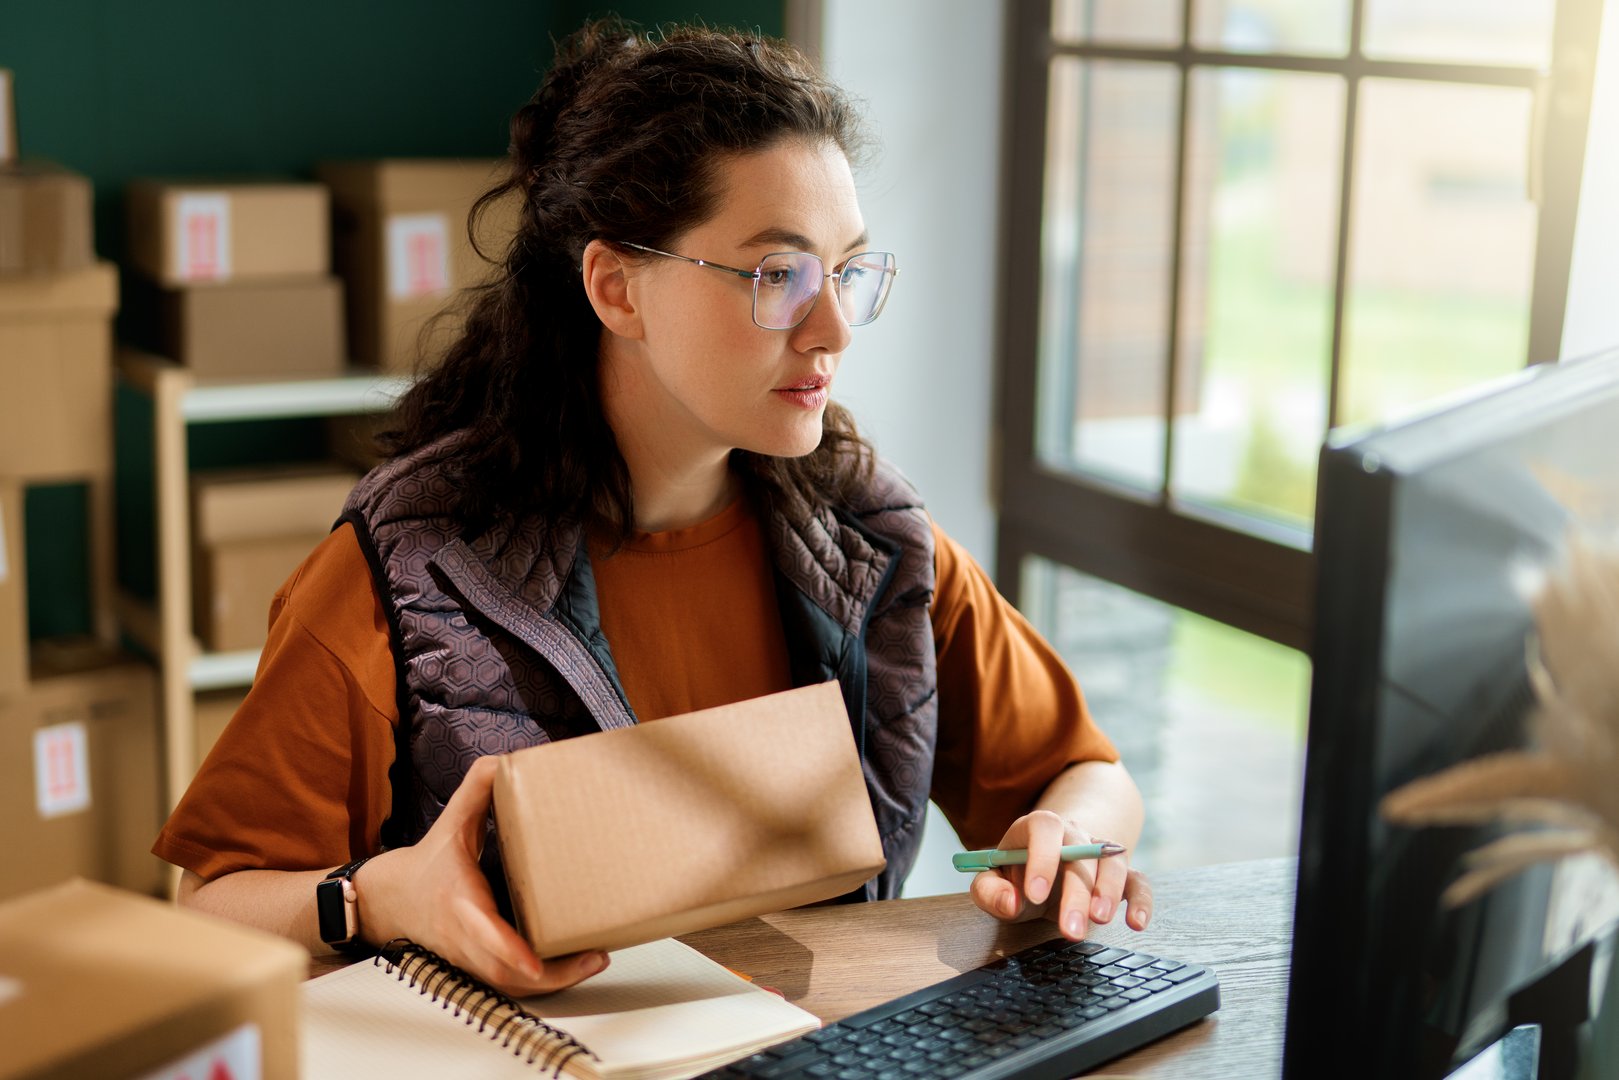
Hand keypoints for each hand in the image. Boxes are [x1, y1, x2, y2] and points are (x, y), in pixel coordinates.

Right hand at [356, 755, 607, 995]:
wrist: (391, 902)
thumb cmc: (428, 863)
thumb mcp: (451, 822)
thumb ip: (477, 788)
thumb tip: (507, 758)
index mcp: (460, 903)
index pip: (482, 933)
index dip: (507, 949)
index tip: (534, 961)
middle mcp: (466, 939)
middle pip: (506, 972)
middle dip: (552, 974)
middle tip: (596, 956)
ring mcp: (472, 961)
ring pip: (511, 985)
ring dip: (556, 981)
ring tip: (596, 960)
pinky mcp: (478, 970)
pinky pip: (511, 985)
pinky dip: (544, 984)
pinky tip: (577, 966)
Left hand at [968, 809, 1153, 939]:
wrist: (1046, 870)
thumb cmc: (1016, 878)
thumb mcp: (992, 883)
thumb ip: (990, 892)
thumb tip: (1011, 903)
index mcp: (1037, 828)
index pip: (1043, 827)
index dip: (1041, 857)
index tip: (1034, 895)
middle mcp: (1072, 834)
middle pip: (1080, 852)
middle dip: (1075, 893)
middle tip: (1069, 929)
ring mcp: (1099, 852)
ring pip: (1113, 862)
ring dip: (1108, 892)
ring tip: (1098, 920)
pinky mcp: (1121, 875)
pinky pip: (1137, 881)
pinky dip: (1141, 901)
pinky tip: (1136, 923)